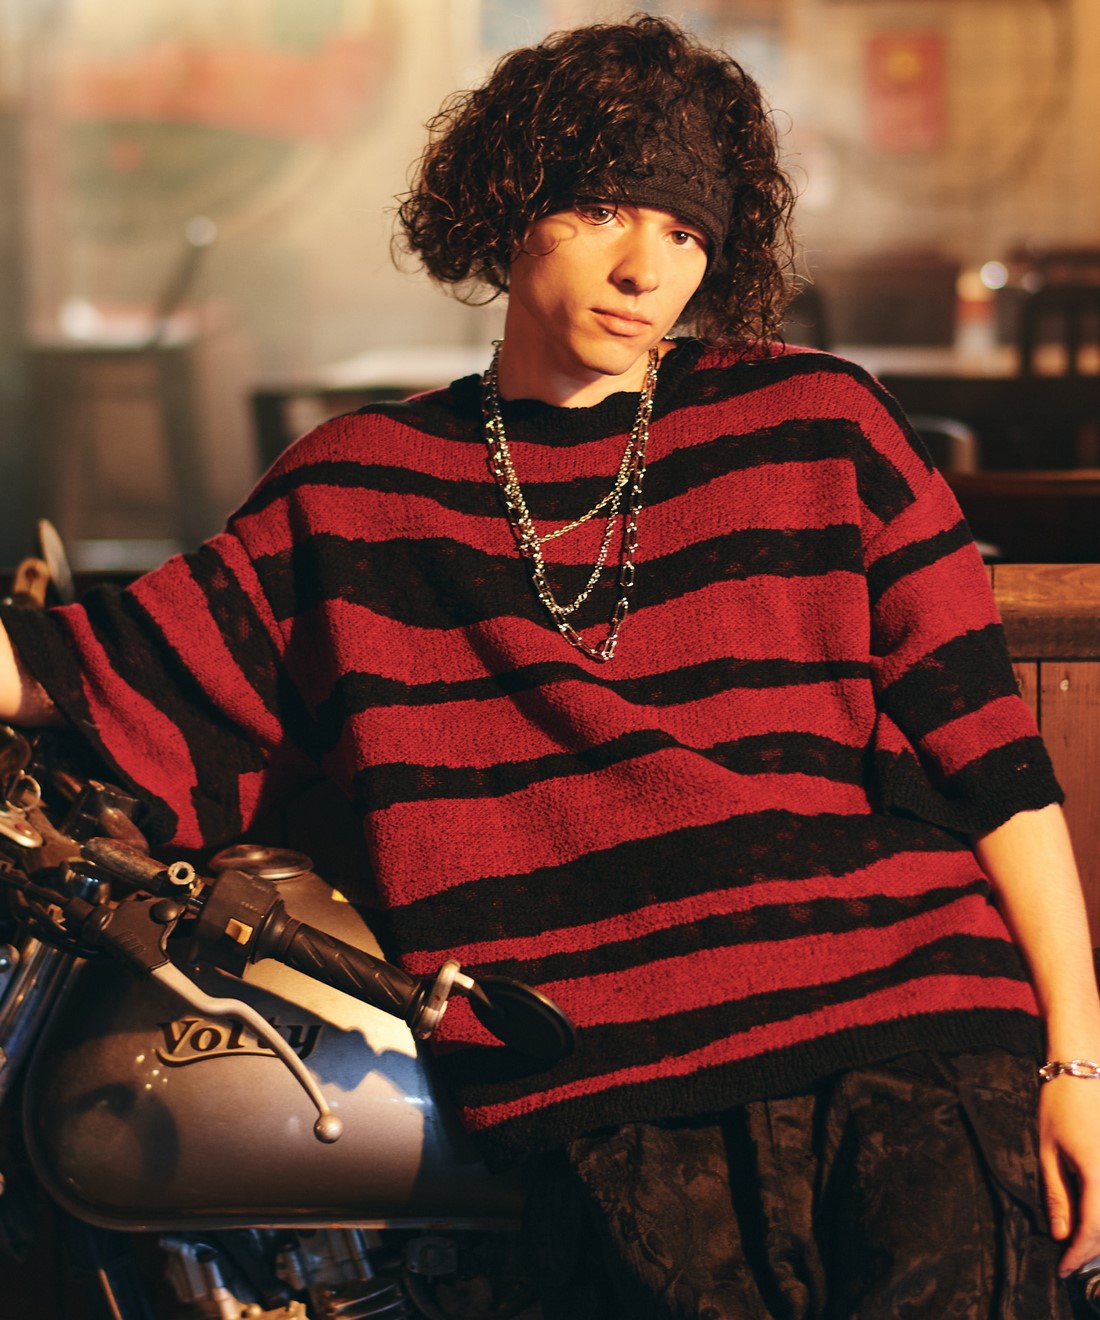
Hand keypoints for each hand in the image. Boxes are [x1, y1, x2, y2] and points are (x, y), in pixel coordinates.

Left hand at [1039, 1076, 1099, 1275]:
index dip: (1078, 1255)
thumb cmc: (1060, 1105)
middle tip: (1070, 1259)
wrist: (1084, 1069)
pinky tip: (1092, 1217)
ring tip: (1080, 1240)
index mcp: (1099, 1175)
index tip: (1063, 1271)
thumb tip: (1059, 1235)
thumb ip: (1057, 1195)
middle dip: (1092, 1249)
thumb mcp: (1048, 1151)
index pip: (1093, 1231)